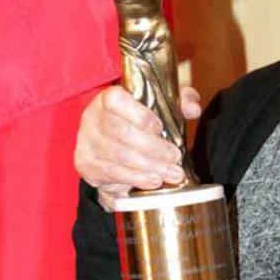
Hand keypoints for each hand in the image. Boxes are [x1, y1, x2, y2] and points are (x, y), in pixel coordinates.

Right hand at [74, 83, 201, 199]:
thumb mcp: (160, 109)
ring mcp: (86, 142)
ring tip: (171, 173)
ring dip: (149, 166)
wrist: (111, 153)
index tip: (159, 127)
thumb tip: (193, 108)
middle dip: (153, 147)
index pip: (115, 99)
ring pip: (119, 155)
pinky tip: (153, 181)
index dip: (138, 114)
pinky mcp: (85, 164)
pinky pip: (112, 172)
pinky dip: (135, 178)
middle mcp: (92, 117)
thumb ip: (178, 102)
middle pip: (121, 132)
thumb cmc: (138, 126)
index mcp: (107, 98)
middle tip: (175, 157)